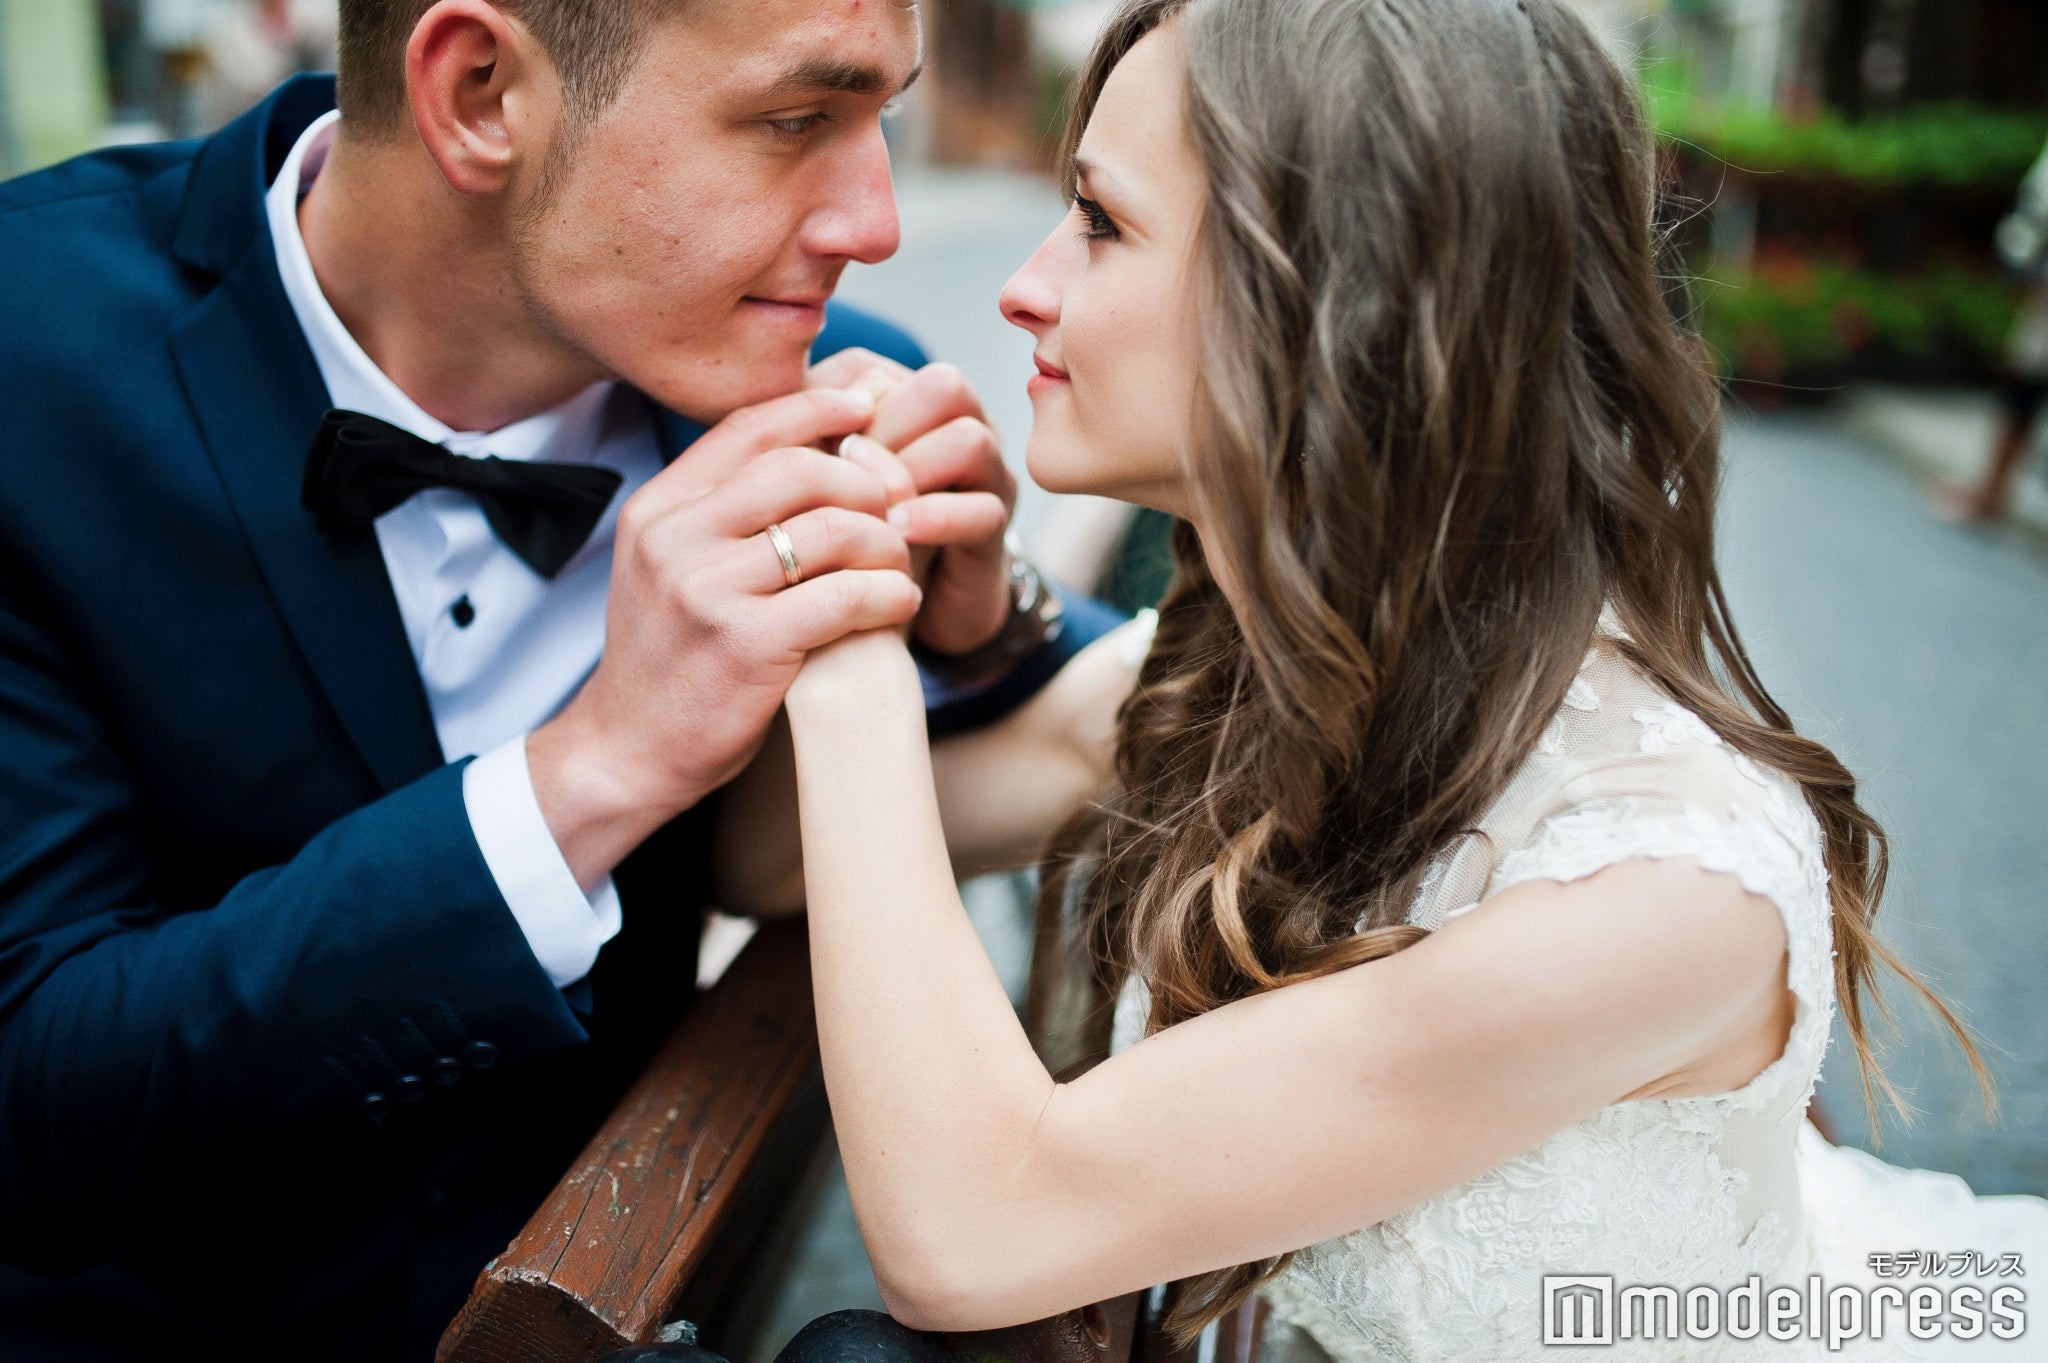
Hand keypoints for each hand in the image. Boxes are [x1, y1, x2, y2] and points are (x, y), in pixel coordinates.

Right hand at [529, 387, 922, 888]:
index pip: (747, 427)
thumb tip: (810, 449)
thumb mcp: (669, 568)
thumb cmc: (668, 658)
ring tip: (899, 565)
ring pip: (832, 529)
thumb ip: (722, 513)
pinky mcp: (747, 644)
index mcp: (657, 510)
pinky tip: (898, 605)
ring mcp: (707, 591)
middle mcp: (675, 539)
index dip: (815, 407)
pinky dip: (888, 595)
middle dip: (864, 481)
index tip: (866, 408)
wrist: (628, 752)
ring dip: (886, 543)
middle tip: (897, 507)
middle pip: (799, 468)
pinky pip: (845, 596)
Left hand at [809, 354, 1016, 656]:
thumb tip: (759, 417)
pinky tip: (896, 535)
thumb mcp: (813, 488)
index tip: (799, 450)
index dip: (833, 405)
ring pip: (969, 440)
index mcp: (902, 404)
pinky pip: (982, 509)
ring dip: (911, 471)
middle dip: (885, 428)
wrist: (892, 617)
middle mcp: (955, 427)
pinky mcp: (993, 531)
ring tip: (869, 508)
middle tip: (842, 471)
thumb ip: (793, 447)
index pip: (874, 370)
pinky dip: (935, 518)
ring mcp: (983, 477)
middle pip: (941, 388)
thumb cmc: (841, 539)